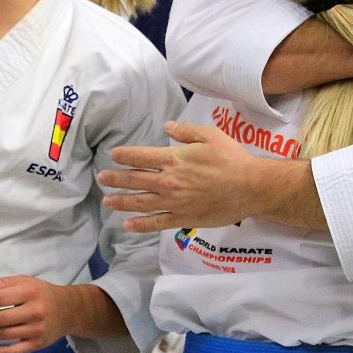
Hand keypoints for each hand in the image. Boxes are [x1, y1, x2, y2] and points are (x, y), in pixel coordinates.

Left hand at [0, 275, 78, 352]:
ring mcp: (35, 331)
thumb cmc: (43, 294)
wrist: (69, 311)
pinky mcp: (36, 345)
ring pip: (2, 335)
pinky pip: (12, 352)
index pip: (0, 298)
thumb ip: (9, 282)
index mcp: (30, 294)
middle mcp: (34, 313)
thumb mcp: (28, 281)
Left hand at [99, 120, 279, 232]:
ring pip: (140, 202)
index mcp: (174, 159)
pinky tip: (127, 225)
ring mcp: (174, 202)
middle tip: (102, 178)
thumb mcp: (210, 135)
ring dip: (121, 202)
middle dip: (115, 179)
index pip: (140, 157)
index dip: (124, 156)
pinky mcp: (183, 218)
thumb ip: (186, 131)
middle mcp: (169, 181)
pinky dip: (140, 225)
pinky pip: (157, 223)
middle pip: (135, 180)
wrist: (251, 187)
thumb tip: (166, 127)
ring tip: (107, 201)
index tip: (113, 155)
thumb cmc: (232, 159)